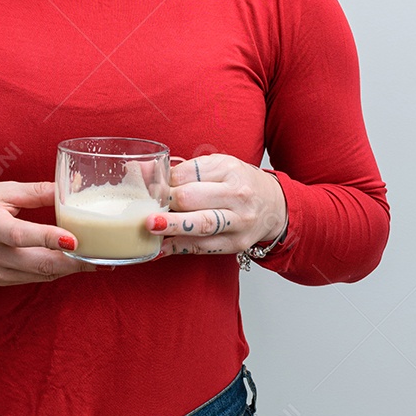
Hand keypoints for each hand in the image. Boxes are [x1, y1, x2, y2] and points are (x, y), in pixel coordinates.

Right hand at [0, 181, 101, 284]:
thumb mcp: (5, 191)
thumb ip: (37, 192)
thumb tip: (69, 188)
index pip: (20, 235)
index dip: (47, 238)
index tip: (74, 239)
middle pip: (37, 263)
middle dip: (72, 262)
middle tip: (100, 256)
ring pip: (40, 275)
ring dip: (69, 270)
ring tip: (95, 260)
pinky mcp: (1, 279)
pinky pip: (34, 278)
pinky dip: (55, 272)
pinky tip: (73, 264)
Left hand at [146, 155, 286, 257]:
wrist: (273, 205)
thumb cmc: (238, 184)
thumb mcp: (216, 167)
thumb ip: (182, 170)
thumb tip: (142, 171)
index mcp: (228, 168)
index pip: (188, 173)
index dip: (163, 181)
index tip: (145, 187)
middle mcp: (237, 194)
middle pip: (192, 198)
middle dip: (164, 203)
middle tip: (142, 207)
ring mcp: (239, 220)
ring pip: (201, 224)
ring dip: (172, 226)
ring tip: (150, 226)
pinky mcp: (236, 243)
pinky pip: (203, 247)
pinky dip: (179, 247)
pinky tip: (160, 248)